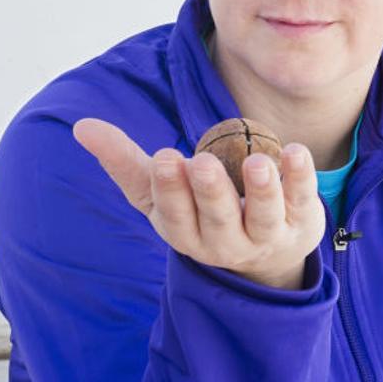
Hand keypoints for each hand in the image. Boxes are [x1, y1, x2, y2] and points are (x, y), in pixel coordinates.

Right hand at [71, 117, 324, 289]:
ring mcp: (265, 236)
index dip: (171, 189)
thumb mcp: (160, 195)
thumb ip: (125, 162)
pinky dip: (300, 177)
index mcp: (185, 232)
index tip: (165, 158)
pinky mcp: (300, 223)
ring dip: (261, 189)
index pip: (175, 215)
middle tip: (201, 163)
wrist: (265, 255)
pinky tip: (296, 151)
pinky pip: (301, 200)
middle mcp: (225, 241)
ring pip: (262, 216)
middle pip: (216, 218)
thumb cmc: (200, 213)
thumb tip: (81, 126)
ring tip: (259, 162)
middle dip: (209, 192)